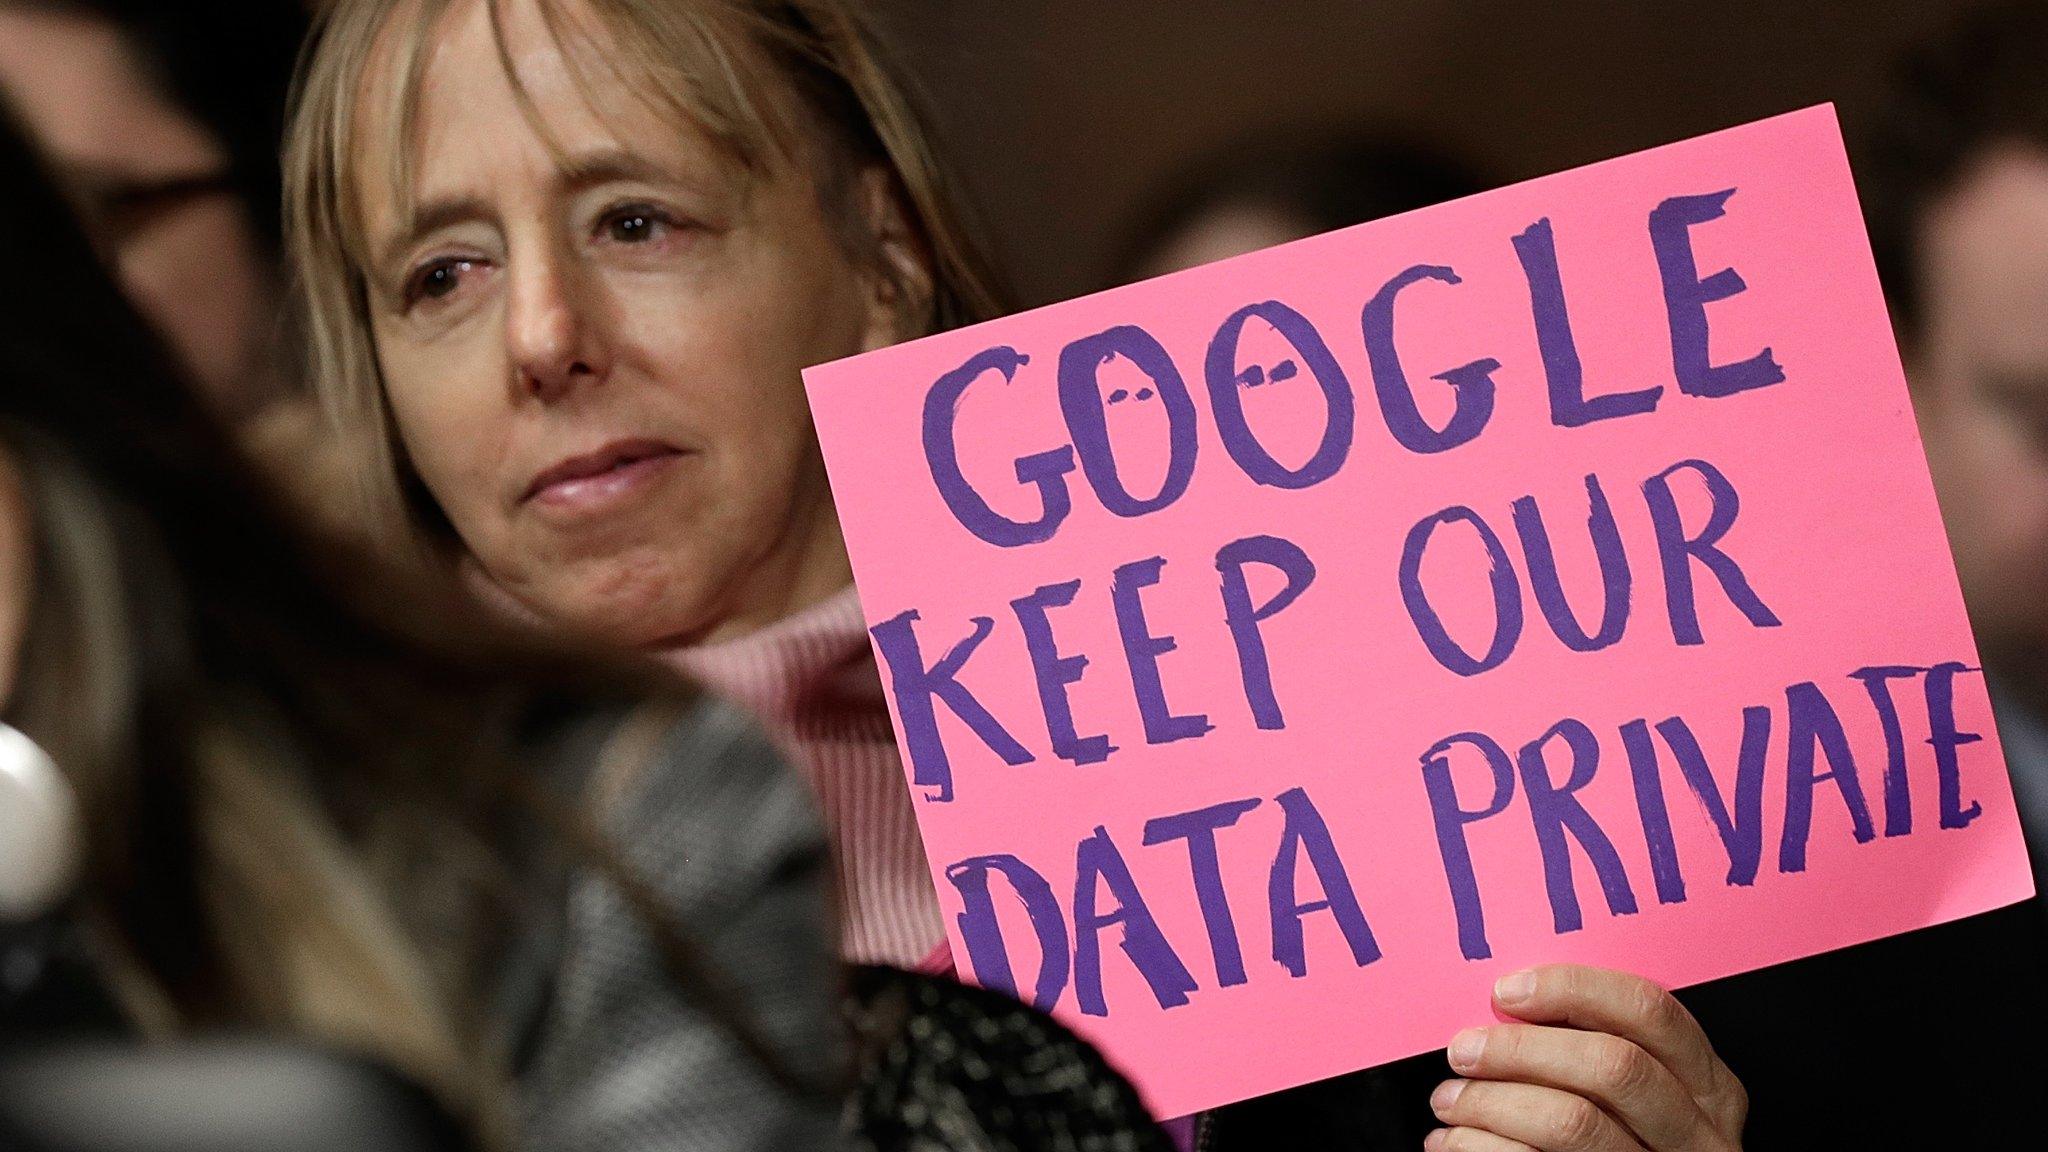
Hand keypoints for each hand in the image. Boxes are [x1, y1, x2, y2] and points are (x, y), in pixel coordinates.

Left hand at [1425, 965, 1745, 1151]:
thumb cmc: (1619, 1137)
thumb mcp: (1640, 1093)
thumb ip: (1594, 1046)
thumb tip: (1509, 1007)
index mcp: (1709, 1087)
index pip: (1650, 1011)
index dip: (1574, 990)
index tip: (1506, 991)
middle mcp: (1699, 1134)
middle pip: (1612, 1066)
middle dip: (1522, 1049)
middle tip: (1464, 1050)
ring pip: (1574, 1122)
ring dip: (1491, 1103)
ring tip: (1450, 1100)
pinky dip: (1483, 1147)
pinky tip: (1457, 1140)